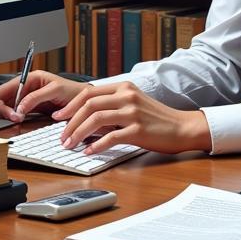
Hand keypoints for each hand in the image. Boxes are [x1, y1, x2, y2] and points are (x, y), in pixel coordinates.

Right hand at [0, 70, 87, 123]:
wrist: (85, 103)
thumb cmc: (73, 92)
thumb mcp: (55, 90)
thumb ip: (36, 97)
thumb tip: (20, 106)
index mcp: (32, 78)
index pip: (7, 87)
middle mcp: (28, 87)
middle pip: (5, 97)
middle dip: (4, 107)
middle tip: (13, 117)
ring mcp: (30, 98)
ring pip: (10, 105)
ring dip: (9, 113)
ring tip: (17, 119)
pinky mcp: (33, 108)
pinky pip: (18, 112)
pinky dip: (14, 116)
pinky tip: (17, 119)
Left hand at [52, 81, 212, 155]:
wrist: (182, 127)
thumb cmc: (156, 119)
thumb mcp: (134, 103)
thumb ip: (112, 106)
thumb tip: (85, 119)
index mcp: (124, 87)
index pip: (89, 92)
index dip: (70, 105)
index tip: (58, 117)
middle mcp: (127, 96)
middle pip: (88, 104)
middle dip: (70, 122)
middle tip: (61, 136)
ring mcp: (133, 112)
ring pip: (95, 119)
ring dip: (78, 133)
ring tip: (70, 145)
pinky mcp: (138, 130)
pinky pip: (110, 137)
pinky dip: (96, 145)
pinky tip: (89, 152)